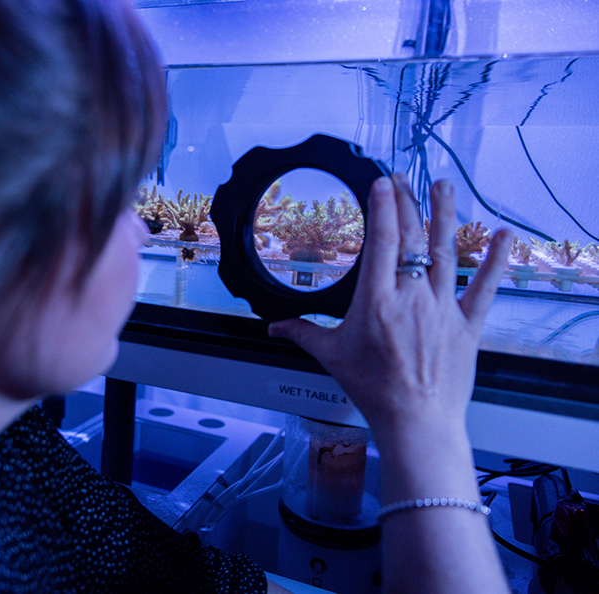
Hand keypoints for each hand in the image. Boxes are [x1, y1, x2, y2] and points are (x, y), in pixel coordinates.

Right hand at [268, 174, 510, 440]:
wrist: (415, 421)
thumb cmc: (374, 389)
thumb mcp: (331, 356)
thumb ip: (302, 333)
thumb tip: (275, 327)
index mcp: (376, 301)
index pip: (381, 242)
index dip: (383, 207)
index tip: (382, 181)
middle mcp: (412, 297)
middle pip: (412, 238)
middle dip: (407, 203)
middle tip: (403, 178)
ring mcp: (443, 308)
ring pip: (446, 251)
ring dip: (445, 214)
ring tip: (443, 186)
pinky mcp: (467, 324)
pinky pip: (484, 287)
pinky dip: (494, 260)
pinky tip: (501, 235)